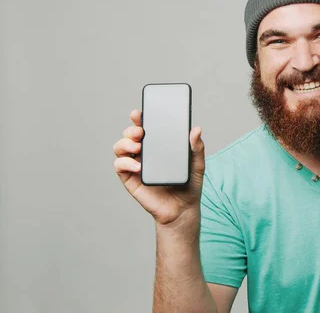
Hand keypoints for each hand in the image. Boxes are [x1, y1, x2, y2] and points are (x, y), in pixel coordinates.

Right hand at [113, 109, 205, 226]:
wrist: (183, 209)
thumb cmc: (189, 185)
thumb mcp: (197, 164)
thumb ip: (197, 147)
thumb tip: (197, 129)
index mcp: (159, 145)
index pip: (147, 126)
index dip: (140, 117)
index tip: (140, 112)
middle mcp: (144, 152)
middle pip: (130, 134)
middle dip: (131, 129)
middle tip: (141, 132)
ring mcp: (135, 164)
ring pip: (120, 146)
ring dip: (125, 143)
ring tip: (138, 147)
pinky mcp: (130, 178)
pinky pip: (120, 165)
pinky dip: (126, 163)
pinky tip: (138, 166)